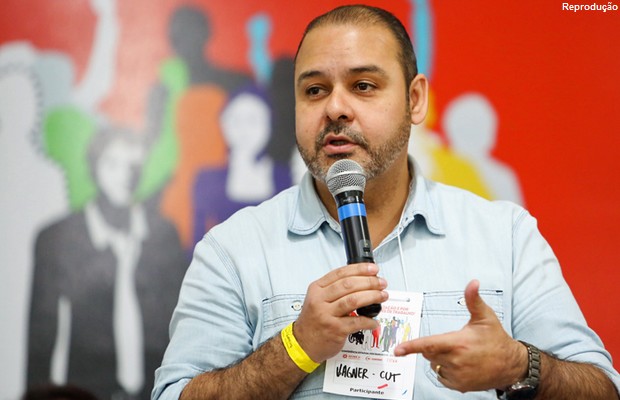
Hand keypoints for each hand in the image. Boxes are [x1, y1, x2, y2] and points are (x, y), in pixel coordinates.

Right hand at [294, 263, 387, 363]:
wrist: (302, 344)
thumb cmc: (313, 321)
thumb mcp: (317, 299)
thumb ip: (334, 289)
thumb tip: (361, 280)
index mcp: (317, 289)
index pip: (340, 273)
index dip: (359, 269)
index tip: (373, 269)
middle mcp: (320, 300)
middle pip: (348, 285)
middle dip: (369, 282)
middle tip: (381, 283)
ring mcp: (326, 315)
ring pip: (353, 300)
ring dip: (372, 296)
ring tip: (382, 296)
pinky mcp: (335, 330)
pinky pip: (356, 322)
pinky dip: (368, 320)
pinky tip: (374, 321)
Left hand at [394, 280, 527, 392]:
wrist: (511, 366)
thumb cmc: (496, 340)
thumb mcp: (485, 317)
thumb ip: (473, 299)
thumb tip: (473, 283)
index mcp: (458, 343)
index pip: (428, 344)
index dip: (411, 346)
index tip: (397, 350)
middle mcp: (455, 361)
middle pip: (429, 353)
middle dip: (434, 346)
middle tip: (452, 342)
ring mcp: (457, 376)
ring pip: (434, 364)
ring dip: (440, 358)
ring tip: (461, 354)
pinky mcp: (459, 386)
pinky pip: (442, 376)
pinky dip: (446, 370)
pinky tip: (461, 364)